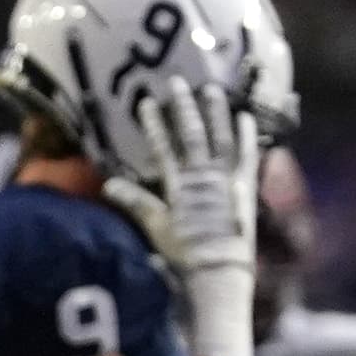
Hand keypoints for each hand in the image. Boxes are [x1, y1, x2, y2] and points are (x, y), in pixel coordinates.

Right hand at [101, 77, 257, 278]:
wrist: (220, 273)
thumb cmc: (185, 255)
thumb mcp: (156, 228)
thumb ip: (135, 202)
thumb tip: (107, 184)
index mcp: (178, 185)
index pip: (163, 147)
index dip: (155, 124)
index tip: (148, 102)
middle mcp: (202, 175)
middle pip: (192, 134)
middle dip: (184, 107)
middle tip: (178, 82)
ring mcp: (226, 179)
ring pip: (220, 137)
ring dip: (215, 112)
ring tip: (212, 89)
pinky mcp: (246, 187)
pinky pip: (247, 155)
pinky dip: (247, 136)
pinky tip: (245, 117)